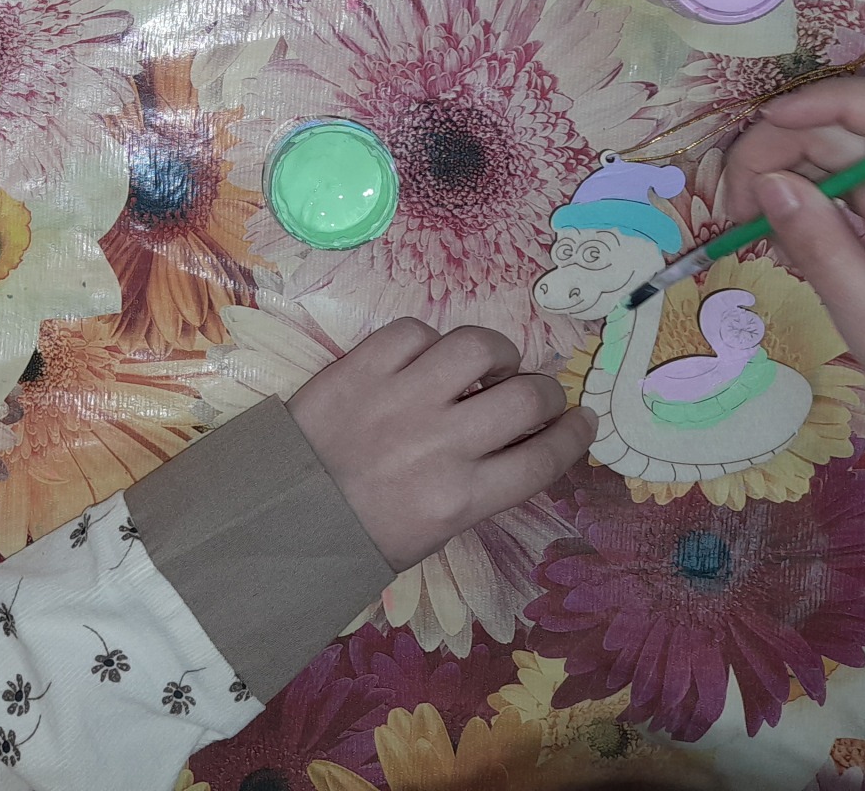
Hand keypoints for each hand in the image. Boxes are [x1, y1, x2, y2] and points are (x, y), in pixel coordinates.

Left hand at [287, 319, 593, 568]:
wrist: (281, 512)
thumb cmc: (362, 532)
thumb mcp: (436, 529)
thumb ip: (482, 485)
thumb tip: (521, 439)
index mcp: (463, 498)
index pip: (544, 458)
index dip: (575, 434)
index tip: (583, 419)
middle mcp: (441, 444)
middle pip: (526, 397)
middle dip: (545, 391)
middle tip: (533, 392)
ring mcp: (401, 398)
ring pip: (477, 347)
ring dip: (495, 353)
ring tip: (486, 365)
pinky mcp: (361, 366)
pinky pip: (414, 331)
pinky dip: (428, 341)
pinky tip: (425, 358)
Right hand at [721, 76, 864, 423]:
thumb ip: (823, 254)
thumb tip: (769, 184)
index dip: (838, 98)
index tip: (773, 119)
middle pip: (849, 126)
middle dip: (777, 147)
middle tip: (734, 208)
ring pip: (838, 144)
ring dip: (782, 170)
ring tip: (754, 229)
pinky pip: (845, 173)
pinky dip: (802, 190)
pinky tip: (784, 232)